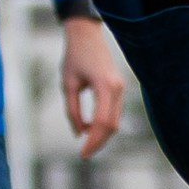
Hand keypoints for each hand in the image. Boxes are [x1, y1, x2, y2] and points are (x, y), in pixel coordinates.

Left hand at [62, 17, 126, 159]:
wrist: (86, 34)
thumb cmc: (74, 56)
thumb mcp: (67, 84)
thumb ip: (73, 110)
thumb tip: (79, 133)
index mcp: (104, 86)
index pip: (102, 122)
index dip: (93, 141)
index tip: (82, 154)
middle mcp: (117, 88)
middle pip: (112, 125)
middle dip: (99, 142)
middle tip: (84, 154)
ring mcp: (120, 88)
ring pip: (115, 120)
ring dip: (102, 134)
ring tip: (86, 143)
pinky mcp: (119, 87)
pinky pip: (114, 112)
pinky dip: (104, 124)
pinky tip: (90, 128)